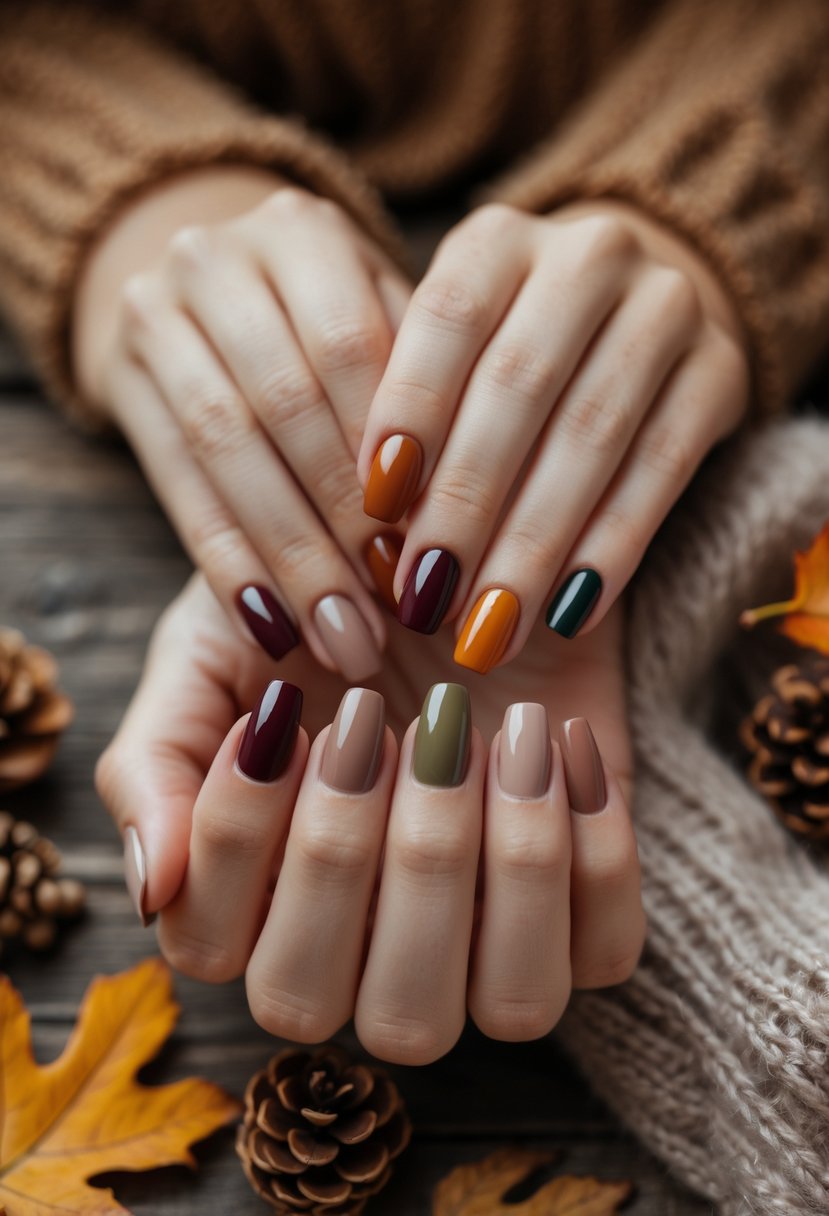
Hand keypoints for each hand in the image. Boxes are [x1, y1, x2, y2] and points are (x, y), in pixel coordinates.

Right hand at [73, 167, 411, 681]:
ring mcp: (153, 310)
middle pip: (283, 402)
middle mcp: (215, 256)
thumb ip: (416, 393)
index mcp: (304, 231)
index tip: (437, 544)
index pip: (352, 347)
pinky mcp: (122, 376)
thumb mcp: (384, 325)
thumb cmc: (331, 323)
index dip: (392, 451)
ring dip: (289, 555)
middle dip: (343, 518)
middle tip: (396, 610)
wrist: (212, 290)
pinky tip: (270, 624)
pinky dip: (228, 563)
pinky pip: (178, 486)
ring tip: (343, 637)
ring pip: (225, 448)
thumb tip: (456, 522)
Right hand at [96, 575, 641, 1062]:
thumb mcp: (210, 660)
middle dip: (356, 853)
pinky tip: (559, 737)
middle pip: (353, 1001)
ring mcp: (483, 953)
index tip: (277, 710)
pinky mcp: (582, 917)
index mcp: (254, 911)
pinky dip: (595, 844)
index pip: (214, 944)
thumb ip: (156, 763)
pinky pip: (605, 948)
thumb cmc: (314, 624)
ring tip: (494, 733)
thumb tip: (153, 886)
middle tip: (375, 720)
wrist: (448, 567)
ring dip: (499, 863)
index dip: (239, 833)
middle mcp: (365, 960)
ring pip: (507, 1005)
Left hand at [357, 199, 749, 668]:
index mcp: (499, 239)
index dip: (409, 413)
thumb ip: (419, 420)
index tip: (374, 510)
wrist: (634, 314)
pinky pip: (664, 469)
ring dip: (533, 544)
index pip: (446, 317)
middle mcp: (589, 253)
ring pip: (593, 434)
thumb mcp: (454, 360)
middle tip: (424, 597)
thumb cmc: (510, 354)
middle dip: (466, 503)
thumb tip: (377, 539)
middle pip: (520, 384)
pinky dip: (611, 547)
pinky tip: (568, 613)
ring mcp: (668, 306)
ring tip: (487, 628)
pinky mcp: (722, 370)